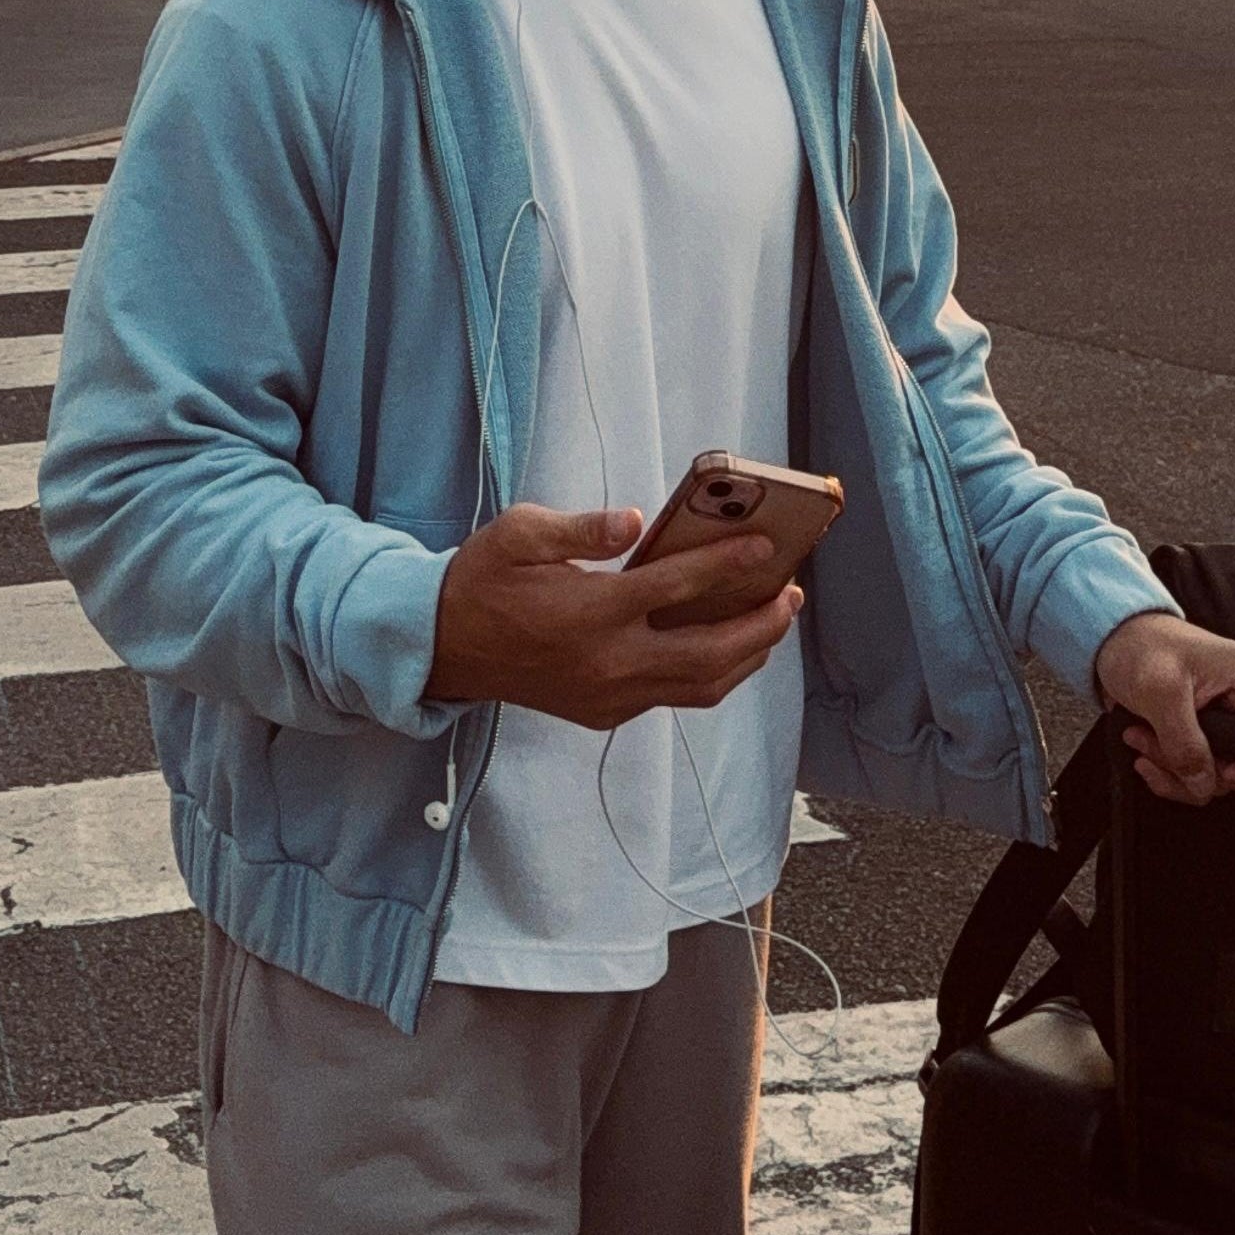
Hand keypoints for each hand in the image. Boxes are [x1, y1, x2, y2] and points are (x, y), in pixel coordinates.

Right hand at [424, 504, 804, 730]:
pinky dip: (710, 675)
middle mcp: (607, 662)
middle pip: (708, 652)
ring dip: (746, 657)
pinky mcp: (604, 713)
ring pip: (699, 686)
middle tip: (792, 595)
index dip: (728, 565)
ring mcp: (608, 695)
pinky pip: (672, 697)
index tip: (768, 548)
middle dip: (760, 625)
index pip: (675, 587)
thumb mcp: (519, 534)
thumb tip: (635, 521)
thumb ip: (581, 528)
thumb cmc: (483, 579)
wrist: (443, 648)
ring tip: (773, 623)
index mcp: (588, 612)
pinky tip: (724, 646)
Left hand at [1092, 612, 1234, 804]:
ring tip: (1141, 740)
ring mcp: (1224, 719)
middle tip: (1159, 749)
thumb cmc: (1137, 645)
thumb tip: (1203, 785)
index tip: (1222, 773)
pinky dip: (1169, 770)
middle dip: (1200, 768)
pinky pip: (1197, 770)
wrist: (1108, 637)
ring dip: (1175, 768)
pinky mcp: (1200, 732)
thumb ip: (1185, 742)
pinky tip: (1144, 752)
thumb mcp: (1160, 692)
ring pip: (1217, 773)